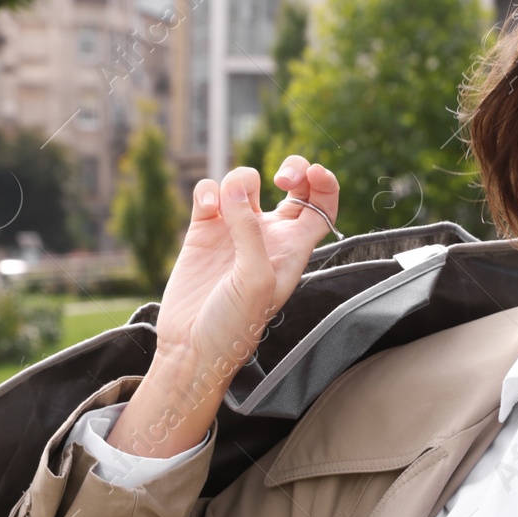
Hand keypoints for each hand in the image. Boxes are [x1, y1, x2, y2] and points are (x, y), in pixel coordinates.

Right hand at [105, 157, 337, 459]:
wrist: (192, 347)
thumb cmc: (235, 324)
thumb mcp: (256, 280)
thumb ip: (251, 232)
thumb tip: (236, 188)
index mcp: (293, 250)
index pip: (322, 209)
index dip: (325, 185)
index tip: (314, 172)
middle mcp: (268, 237)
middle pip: (292, 188)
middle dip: (292, 170)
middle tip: (282, 178)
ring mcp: (234, 231)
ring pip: (245, 184)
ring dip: (240, 179)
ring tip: (226, 202)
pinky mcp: (203, 232)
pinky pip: (209, 193)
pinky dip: (209, 190)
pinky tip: (207, 206)